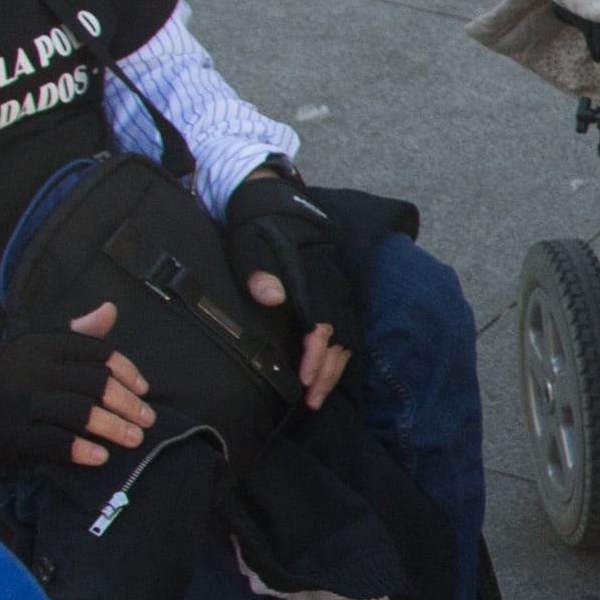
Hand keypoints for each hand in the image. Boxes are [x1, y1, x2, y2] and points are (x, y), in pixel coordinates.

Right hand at [0, 302, 156, 472]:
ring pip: (80, 412)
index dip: (126, 370)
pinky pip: (53, 441)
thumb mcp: (32, 347)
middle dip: (128, 403)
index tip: (143, 388)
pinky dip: (81, 450)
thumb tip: (110, 310)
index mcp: (40, 344)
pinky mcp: (10, 431)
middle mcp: (32, 368)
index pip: (96, 352)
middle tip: (147, 420)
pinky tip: (100, 457)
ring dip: (113, 428)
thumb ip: (73, 334)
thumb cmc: (1, 377)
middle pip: (95, 383)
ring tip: (134, 439)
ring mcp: (20, 400)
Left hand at [222, 170, 359, 411]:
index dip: (316, 351)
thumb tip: (271, 297)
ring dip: (336, 367)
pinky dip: (342, 353)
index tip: (304, 375)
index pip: (322, 321)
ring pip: (348, 335)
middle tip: (313, 399)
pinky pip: (349, 328)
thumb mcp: (250, 242)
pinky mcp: (338, 291)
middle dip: (328, 371)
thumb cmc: (259, 225)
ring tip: (320, 395)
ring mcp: (339, 287)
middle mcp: (332, 284)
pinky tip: (331, 371)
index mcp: (313, 275)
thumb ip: (259, 270)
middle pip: (341, 336)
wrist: (274, 199)